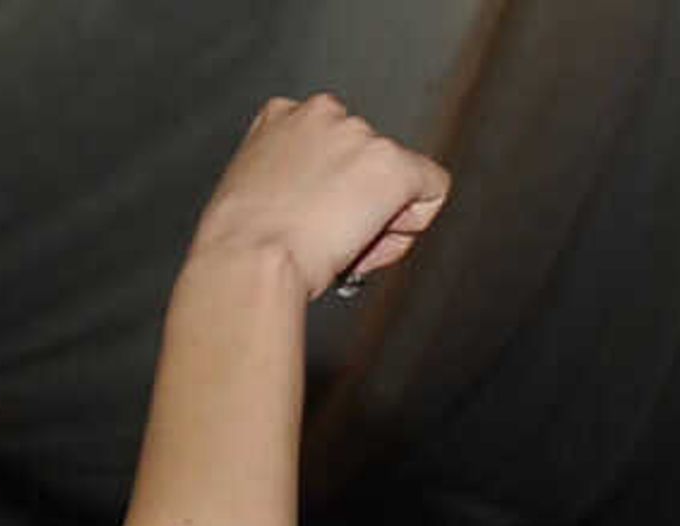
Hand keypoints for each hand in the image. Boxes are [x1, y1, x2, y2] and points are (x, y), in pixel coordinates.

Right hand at [195, 93, 450, 298]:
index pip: (336, 149)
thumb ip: (294, 180)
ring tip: (346, 245)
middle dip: (364, 204)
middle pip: (370, 161)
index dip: (337, 193)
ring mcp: (360, 136)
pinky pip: (434, 188)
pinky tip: (378, 238)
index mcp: (284, 115)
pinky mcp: (392, 164)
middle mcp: (325, 114)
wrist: (252, 257)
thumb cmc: (244, 242)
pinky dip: (418, 221)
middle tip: (337, 241)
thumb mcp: (259, 191)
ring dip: (384, 217)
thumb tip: (328, 202)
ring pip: (400, 178)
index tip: (323, 221)